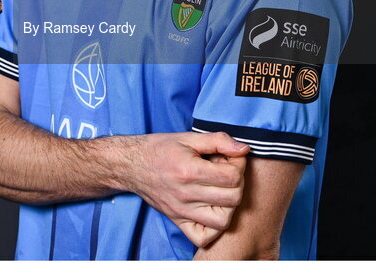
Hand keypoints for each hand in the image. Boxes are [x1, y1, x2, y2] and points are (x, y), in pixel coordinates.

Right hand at [127, 132, 248, 247]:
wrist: (131, 164)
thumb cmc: (160, 149)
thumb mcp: (188, 137)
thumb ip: (218, 140)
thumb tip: (244, 150)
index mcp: (189, 171)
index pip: (232, 176)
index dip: (238, 165)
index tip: (230, 158)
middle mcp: (186, 194)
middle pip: (232, 198)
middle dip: (237, 182)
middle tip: (225, 172)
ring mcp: (182, 211)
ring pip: (223, 221)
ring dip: (229, 205)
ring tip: (221, 190)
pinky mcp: (177, 221)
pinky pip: (203, 237)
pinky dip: (214, 229)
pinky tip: (212, 210)